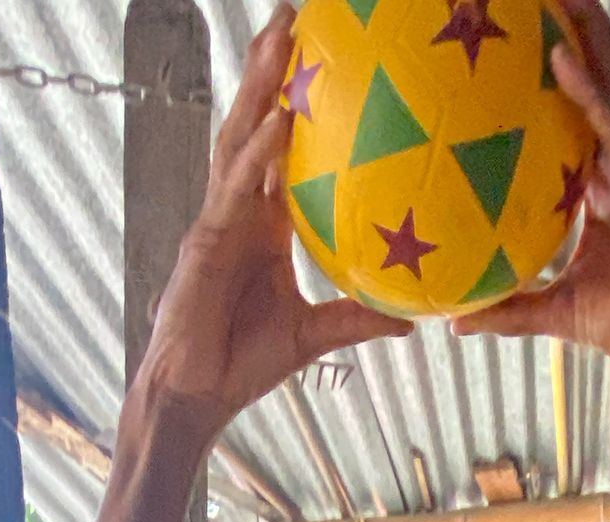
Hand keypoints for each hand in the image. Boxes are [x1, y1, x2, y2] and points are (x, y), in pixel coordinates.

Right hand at [138, 4, 410, 441]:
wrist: (195, 395)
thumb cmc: (243, 365)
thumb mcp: (314, 335)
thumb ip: (358, 319)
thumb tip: (414, 320)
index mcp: (263, 227)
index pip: (281, 152)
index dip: (296, 106)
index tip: (324, 62)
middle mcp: (238, 211)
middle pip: (254, 125)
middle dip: (271, 69)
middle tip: (297, 16)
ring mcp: (217, 219)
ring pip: (239, 138)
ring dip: (259, 85)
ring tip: (282, 36)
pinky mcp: (205, 239)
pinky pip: (236, 186)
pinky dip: (260, 152)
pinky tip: (282, 120)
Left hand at [453, 0, 609, 373]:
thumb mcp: (554, 312)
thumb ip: (508, 309)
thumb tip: (454, 322)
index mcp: (606, 187)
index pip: (577, 116)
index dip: (556, 75)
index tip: (521, 40)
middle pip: (599, 85)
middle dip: (576, 34)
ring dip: (586, 38)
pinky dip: (589, 93)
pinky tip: (561, 58)